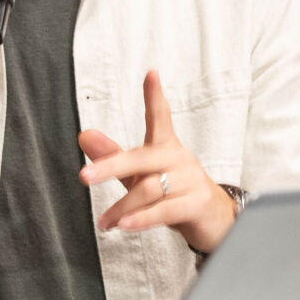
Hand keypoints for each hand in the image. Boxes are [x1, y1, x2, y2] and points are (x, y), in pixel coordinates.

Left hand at [78, 70, 236, 255]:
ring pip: (149, 189)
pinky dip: (142, 218)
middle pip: (142, 158)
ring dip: (122, 208)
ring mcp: (191, 180)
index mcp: (166, 147)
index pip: (161, 116)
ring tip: (104, 221)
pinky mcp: (198, 203)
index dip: (155, 96)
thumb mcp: (140, 174)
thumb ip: (113, 156)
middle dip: (111, 166)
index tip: (151, 74)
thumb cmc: (174, 193)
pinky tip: (124, 225)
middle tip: (84, 175)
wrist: (215, 221)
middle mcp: (179, 158)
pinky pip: (165, 210)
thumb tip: (84, 135)